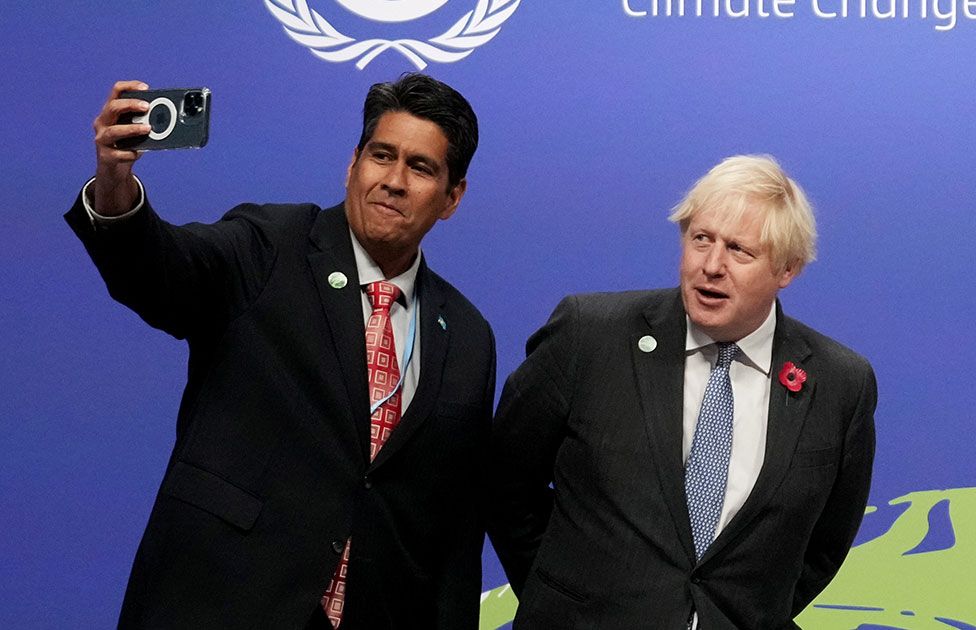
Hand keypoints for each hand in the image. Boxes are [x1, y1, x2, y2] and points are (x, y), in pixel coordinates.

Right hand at [91, 81, 150, 215]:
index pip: (116, 92)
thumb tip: (168, 120)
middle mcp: (103, 122)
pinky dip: (130, 153)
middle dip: (131, 105)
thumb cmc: (127, 145)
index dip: (129, 86)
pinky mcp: (105, 156)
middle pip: (113, 107)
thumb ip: (145, 122)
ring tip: (148, 129)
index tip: (145, 88)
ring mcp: (102, 139)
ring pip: (114, 131)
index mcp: (111, 112)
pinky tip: (138, 153)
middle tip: (147, 106)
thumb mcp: (135, 131)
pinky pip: (118, 154)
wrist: (114, 169)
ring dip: (132, 129)